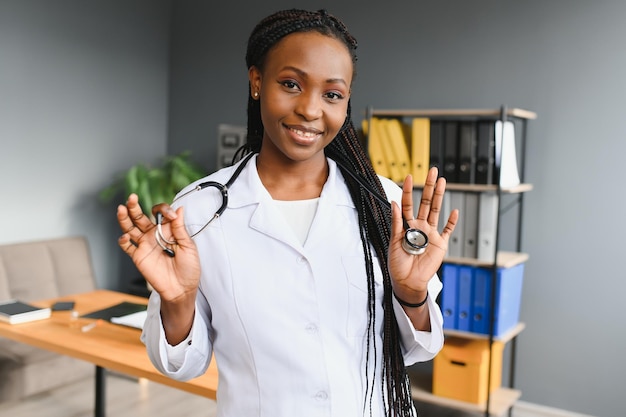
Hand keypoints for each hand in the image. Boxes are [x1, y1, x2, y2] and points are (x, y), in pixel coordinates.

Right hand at [116, 194, 200, 302]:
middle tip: (132, 198)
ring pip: (130, 228)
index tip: (171, 216)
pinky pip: (127, 246)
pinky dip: (123, 240)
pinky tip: (125, 236)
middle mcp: (154, 235)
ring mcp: (145, 245)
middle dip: (135, 206)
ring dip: (125, 218)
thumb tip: (179, 209)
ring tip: (122, 208)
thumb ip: (180, 229)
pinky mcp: (139, 256)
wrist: (181, 288)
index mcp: (168, 230)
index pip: (161, 213)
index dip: (164, 210)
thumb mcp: (188, 246)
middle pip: (140, 217)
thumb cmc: (189, 268)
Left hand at [388, 167, 457, 303]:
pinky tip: (454, 210)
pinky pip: (448, 230)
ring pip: (436, 211)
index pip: (408, 204)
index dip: (408, 190)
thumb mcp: (394, 242)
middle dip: (429, 187)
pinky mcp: (440, 244)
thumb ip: (396, 222)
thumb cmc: (398, 264)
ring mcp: (431, 234)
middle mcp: (420, 227)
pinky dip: (451, 221)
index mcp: (407, 226)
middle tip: (432, 171)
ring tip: (442, 181)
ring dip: (440, 196)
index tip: (409, 176)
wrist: (407, 282)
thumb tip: (394, 203)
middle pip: (426, 203)